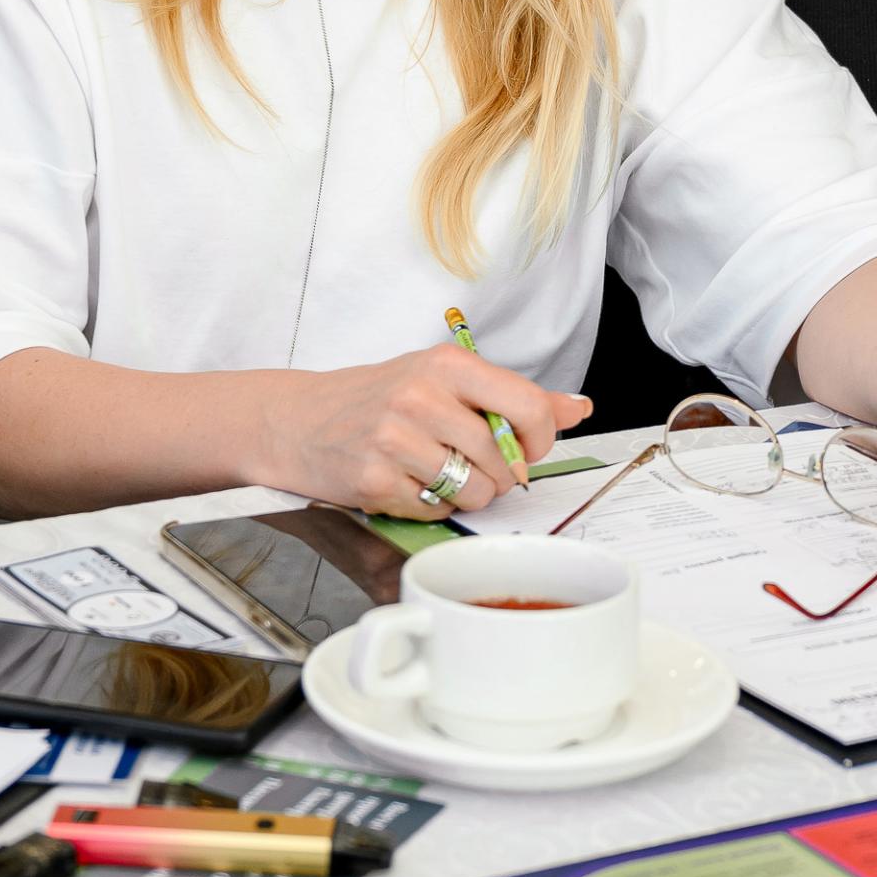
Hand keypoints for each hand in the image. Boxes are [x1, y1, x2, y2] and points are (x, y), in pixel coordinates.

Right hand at [261, 346, 588, 516]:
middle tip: (469, 464)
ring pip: (476, 492)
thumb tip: (579, 408)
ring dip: (468, 495)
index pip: (529, 406)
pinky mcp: (376, 481)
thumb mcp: (445, 379)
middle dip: (499, 476)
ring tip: (438, 473)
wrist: (298, 420)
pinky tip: (408, 483)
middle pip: (504, 460)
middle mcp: (423, 396)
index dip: (540, 439)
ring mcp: (396, 439)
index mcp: (448, 365)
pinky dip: (431, 507)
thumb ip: (513, 396)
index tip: (526, 447)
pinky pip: (437, 512)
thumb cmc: (377, 398)